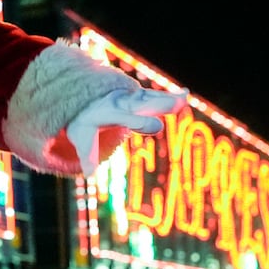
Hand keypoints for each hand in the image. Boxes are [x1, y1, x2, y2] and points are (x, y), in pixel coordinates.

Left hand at [66, 87, 187, 175]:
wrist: (84, 100)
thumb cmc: (84, 124)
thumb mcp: (81, 139)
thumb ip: (87, 155)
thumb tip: (88, 173)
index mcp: (109, 114)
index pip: (126, 119)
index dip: (140, 122)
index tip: (156, 127)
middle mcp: (122, 103)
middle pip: (143, 105)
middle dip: (159, 104)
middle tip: (178, 105)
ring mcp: (130, 98)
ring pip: (151, 98)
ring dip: (168, 98)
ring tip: (186, 99)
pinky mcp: (137, 95)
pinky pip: (155, 95)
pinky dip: (170, 95)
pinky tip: (186, 94)